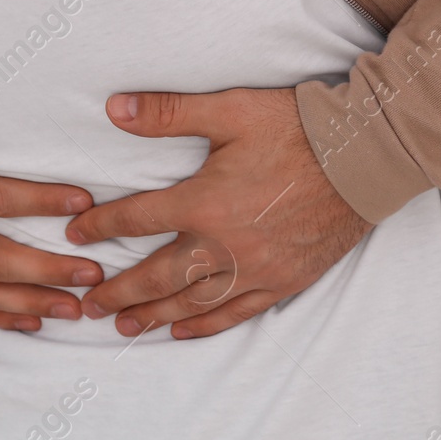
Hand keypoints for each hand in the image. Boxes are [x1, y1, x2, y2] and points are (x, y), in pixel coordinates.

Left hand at [64, 87, 372, 339]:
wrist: (364, 157)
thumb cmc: (296, 128)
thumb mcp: (228, 110)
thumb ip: (167, 113)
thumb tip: (113, 108)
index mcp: (202, 202)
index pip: (136, 220)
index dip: (101, 228)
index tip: (76, 235)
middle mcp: (223, 245)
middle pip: (156, 277)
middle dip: (118, 293)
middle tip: (88, 307)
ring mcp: (255, 269)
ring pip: (192, 303)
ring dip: (153, 316)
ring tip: (124, 326)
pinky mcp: (284, 280)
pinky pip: (236, 312)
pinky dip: (205, 325)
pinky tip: (182, 331)